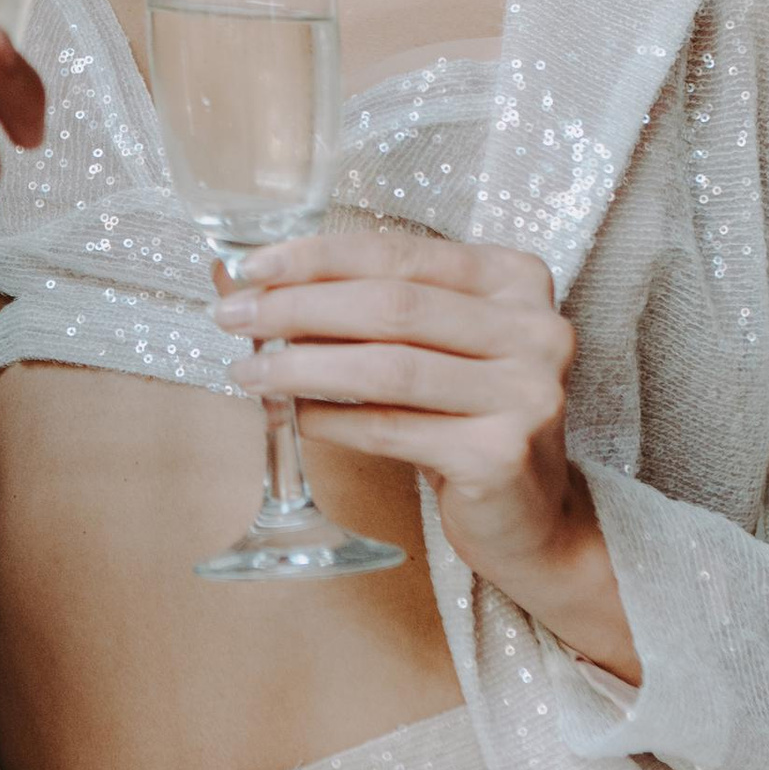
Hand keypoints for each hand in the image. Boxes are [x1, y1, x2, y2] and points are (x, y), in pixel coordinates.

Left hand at [214, 231, 639, 680]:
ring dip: (303, 367)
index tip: (251, 267)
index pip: (400, 253)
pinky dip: (333, 421)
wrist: (533, 516)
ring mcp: (527, 393)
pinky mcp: (502, 455)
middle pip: (391, 305)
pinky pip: (392, 429)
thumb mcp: (437, 345)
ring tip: (248, 372)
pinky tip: (295, 417)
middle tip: (232, 317)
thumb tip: (256, 283)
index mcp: (516, 278)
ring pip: (387, 368)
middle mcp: (535, 328)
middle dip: (297, 308)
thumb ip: (370, 307)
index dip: (318, 257)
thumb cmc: (469, 415)